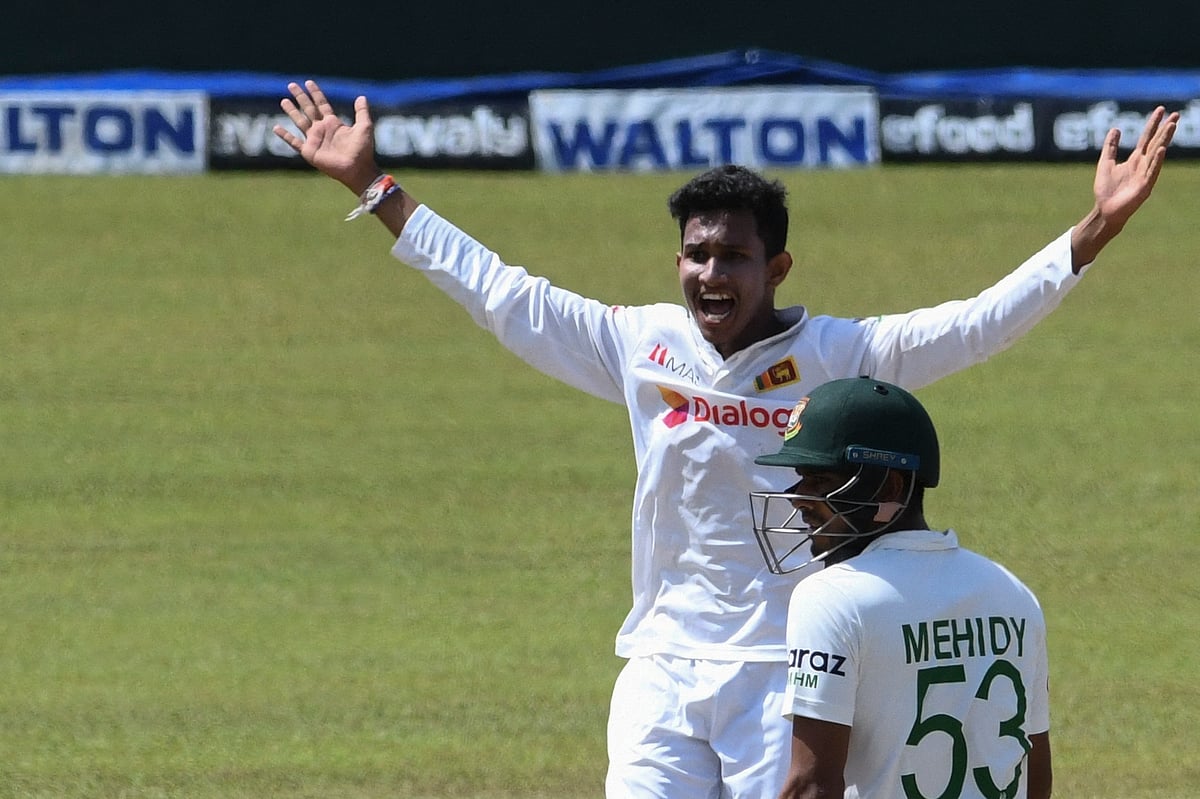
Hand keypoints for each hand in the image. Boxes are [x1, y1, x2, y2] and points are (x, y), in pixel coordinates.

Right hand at [273, 80, 380, 194]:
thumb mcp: (364, 127)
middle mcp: (322, 129)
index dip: (315, 93)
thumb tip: (361, 96)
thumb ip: (361, 112)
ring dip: (291, 111)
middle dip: (300, 97)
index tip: (308, 82)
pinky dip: (285, 135)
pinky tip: (276, 128)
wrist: (357, 169)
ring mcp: (314, 140)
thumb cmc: (362, 150)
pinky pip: (294, 142)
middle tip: (291, 85)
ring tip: (284, 101)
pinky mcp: (309, 151)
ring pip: (299, 121)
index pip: (321, 104)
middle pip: (308, 109)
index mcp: (333, 123)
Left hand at [1071, 105, 1178, 268]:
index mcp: (1135, 159)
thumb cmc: (1106, 190)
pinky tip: (1161, 150)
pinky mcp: (1145, 186)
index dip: (1153, 123)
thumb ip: (1110, 147)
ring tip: (1172, 125)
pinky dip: (1156, 160)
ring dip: (1165, 139)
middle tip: (1175, 114)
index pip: (1147, 137)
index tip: (1161, 109)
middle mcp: (1143, 165)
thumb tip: (1115, 128)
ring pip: (1157, 153)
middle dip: (1165, 128)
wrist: (1104, 210)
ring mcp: (1146, 175)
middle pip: (1156, 142)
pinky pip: (1152, 171)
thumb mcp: (1105, 163)